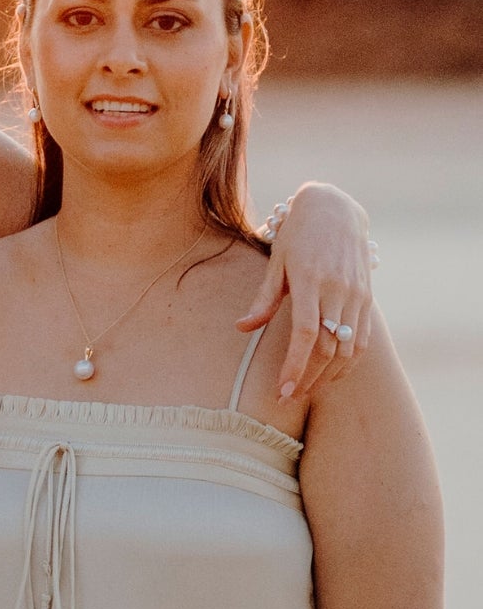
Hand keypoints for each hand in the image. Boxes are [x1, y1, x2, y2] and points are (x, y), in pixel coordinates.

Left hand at [238, 183, 372, 400]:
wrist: (336, 209)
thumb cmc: (297, 236)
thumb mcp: (276, 262)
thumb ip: (264, 299)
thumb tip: (242, 329)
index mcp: (311, 281)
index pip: (305, 334)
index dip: (294, 366)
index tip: (282, 390)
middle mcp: (338, 290)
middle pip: (327, 348)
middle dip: (307, 378)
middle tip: (287, 398)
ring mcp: (357, 295)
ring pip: (347, 348)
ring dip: (327, 375)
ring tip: (305, 390)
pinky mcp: (367, 298)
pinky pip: (361, 339)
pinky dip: (348, 362)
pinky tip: (330, 375)